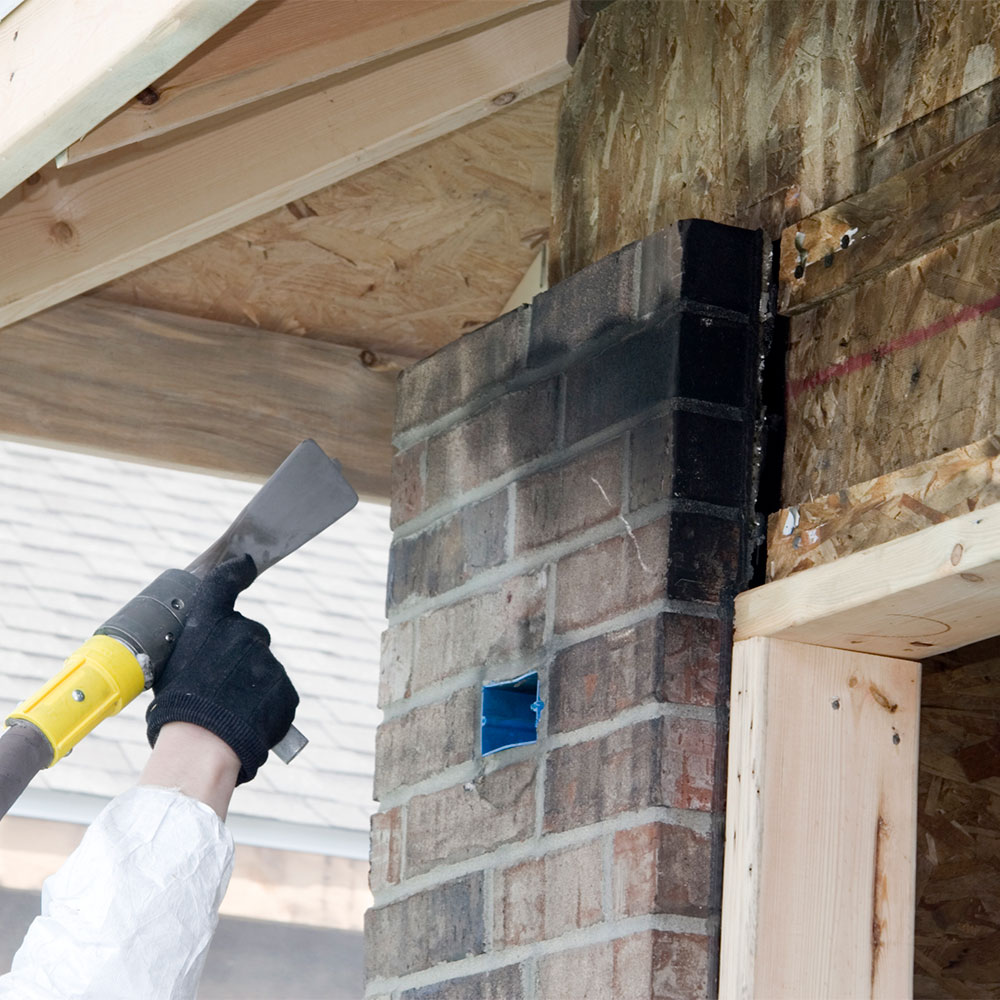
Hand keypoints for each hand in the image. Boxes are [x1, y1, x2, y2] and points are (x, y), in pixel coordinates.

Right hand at [146, 555, 298, 784]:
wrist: (202, 746)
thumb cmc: (174, 711)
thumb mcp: (171, 669)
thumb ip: (196, 650)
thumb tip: (200, 655)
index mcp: (209, 623)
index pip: (225, 583)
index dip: (237, 570)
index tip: (246, 563)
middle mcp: (244, 632)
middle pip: (248, 637)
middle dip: (237, 657)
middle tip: (217, 687)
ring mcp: (269, 660)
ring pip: (262, 670)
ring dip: (249, 687)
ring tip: (226, 714)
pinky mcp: (286, 688)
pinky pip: (276, 695)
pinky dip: (265, 708)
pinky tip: (245, 724)